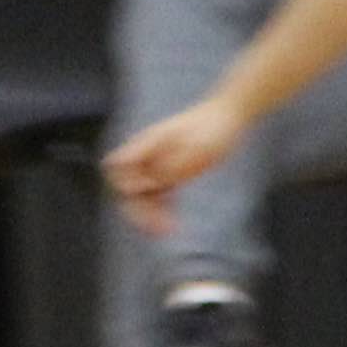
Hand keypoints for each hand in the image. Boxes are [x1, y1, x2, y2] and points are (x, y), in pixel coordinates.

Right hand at [100, 97, 247, 235]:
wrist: (229, 115)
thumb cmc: (212, 127)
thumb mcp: (194, 148)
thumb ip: (168, 168)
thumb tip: (147, 185)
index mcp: (146, 144)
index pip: (117, 167)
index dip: (125, 183)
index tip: (147, 191)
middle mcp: (146, 156)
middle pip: (128, 187)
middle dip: (139, 209)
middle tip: (157, 229)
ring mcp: (156, 164)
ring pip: (142, 195)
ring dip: (150, 215)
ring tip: (168, 231)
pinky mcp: (169, 171)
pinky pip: (157, 195)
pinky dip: (162, 210)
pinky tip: (172, 224)